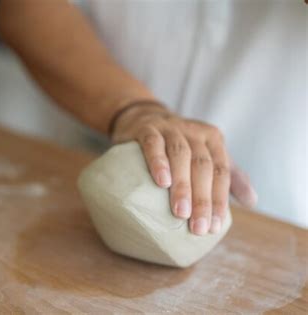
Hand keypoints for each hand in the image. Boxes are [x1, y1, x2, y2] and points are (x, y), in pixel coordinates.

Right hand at [111, 102, 256, 234]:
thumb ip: (228, 176)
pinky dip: (159, 162)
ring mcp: (170, 128)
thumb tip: (252, 202)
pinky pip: (154, 144)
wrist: (145, 116)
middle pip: (202, 166)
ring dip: (182, 186)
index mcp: (213, 140)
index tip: (214, 227)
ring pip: (180, 156)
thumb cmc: (178, 144)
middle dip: (202, 199)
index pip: (221, 172)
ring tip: (181, 212)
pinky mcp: (147, 129)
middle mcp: (195, 132)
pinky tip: (162, 181)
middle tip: (198, 227)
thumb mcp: (205, 155)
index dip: (219, 200)